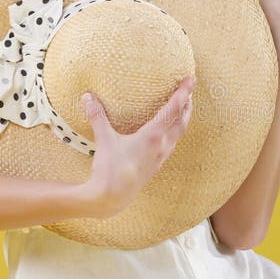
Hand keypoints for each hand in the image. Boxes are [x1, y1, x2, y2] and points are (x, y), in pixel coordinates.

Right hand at [81, 75, 195, 215]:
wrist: (112, 199)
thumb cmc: (110, 169)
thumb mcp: (104, 139)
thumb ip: (97, 116)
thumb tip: (88, 96)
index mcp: (153, 136)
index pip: (173, 109)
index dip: (183, 93)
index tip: (191, 79)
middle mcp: (161, 147)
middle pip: (181, 122)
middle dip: (187, 106)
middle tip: (190, 93)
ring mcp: (159, 158)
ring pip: (178, 136)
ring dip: (182, 121)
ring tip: (182, 111)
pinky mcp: (154, 168)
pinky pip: (170, 147)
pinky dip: (173, 136)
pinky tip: (166, 136)